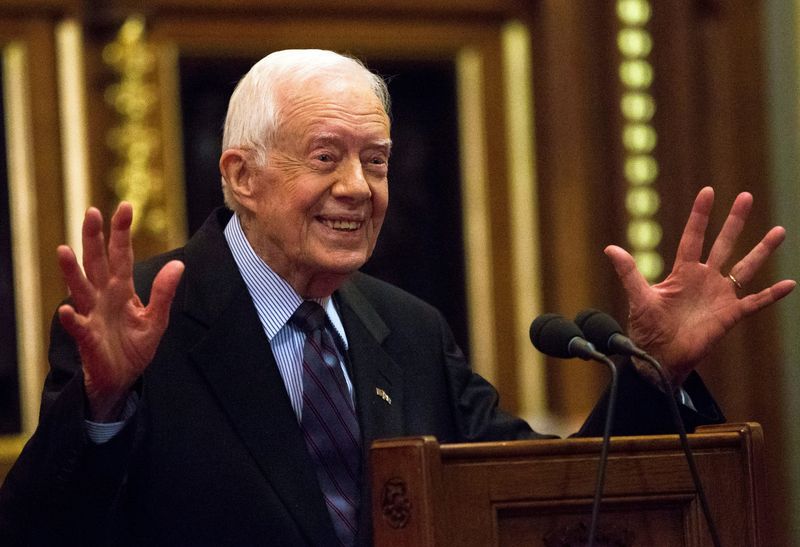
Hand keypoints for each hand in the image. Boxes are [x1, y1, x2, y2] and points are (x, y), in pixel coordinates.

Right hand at [57, 203, 183, 420]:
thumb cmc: (135, 347)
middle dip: (94, 238)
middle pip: (97, 262)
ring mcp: (92, 315)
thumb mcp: (156, 320)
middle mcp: (103, 297)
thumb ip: (164, 292)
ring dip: (72, 271)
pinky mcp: (87, 338)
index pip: (122, 256)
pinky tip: (66, 310)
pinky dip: (71, 319)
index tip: (125, 206)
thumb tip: (178, 264)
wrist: (122, 379)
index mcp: (122, 290)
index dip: (122, 232)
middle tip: (91, 212)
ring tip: (64, 249)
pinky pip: (78, 327)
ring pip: (80, 288)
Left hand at [604, 187, 795, 384]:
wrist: (659, 357)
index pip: (693, 237)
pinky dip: (771, 295)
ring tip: (779, 231)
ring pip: (745, 268)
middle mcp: (704, 278)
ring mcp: (719, 296)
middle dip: (734, 221)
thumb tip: (610, 249)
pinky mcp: (730, 316)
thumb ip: (629, 272)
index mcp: (683, 272)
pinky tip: (789, 284)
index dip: (700, 215)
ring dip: (762, 250)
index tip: (707, 192)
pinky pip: (755, 302)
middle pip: (723, 244)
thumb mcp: (639, 298)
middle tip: (746, 196)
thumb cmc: (647, 328)